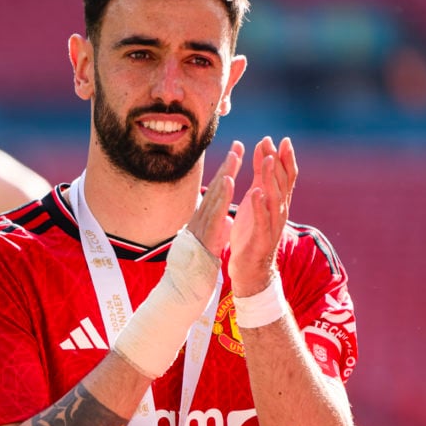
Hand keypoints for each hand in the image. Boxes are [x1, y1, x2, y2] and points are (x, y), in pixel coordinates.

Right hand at [186, 141, 242, 257]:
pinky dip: (223, 193)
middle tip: (238, 145)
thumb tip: (227, 220)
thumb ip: (219, 226)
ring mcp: (204, 220)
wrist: (188, 280)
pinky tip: (229, 180)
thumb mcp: (213, 239)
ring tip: (235, 155)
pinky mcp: (207, 229)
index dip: (229, 170)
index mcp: (207, 215)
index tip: (238, 153)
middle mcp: (204, 213)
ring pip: (217, 193)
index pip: (220, 188)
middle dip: (229, 164)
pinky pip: (216, 209)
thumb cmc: (200, 260)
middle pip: (218, 184)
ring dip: (226, 172)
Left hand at [228, 137, 297, 295]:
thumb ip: (259, 177)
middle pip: (282, 183)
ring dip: (270, 178)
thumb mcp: (255, 198)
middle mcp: (280, 211)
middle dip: (278, 162)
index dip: (285, 158)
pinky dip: (260, 205)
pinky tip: (256, 192)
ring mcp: (273, 224)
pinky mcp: (262, 237)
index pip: (286, 176)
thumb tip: (264, 152)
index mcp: (278, 201)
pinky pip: (262, 219)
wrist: (250, 268)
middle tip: (274, 143)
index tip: (283, 140)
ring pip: (275, 197)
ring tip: (266, 160)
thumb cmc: (253, 231)